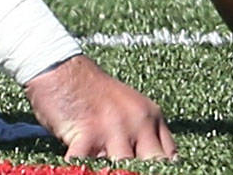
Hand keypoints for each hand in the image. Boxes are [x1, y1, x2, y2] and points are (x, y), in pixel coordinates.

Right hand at [24, 54, 174, 160]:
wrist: (63, 68)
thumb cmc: (93, 94)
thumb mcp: (129, 110)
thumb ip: (141, 136)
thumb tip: (147, 166)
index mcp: (151, 117)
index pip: (169, 155)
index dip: (162, 170)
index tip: (150, 172)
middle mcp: (139, 122)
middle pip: (153, 163)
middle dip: (140, 172)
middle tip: (128, 173)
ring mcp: (115, 128)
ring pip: (124, 168)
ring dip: (113, 171)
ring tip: (105, 170)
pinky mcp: (87, 133)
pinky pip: (87, 164)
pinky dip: (81, 168)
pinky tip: (76, 167)